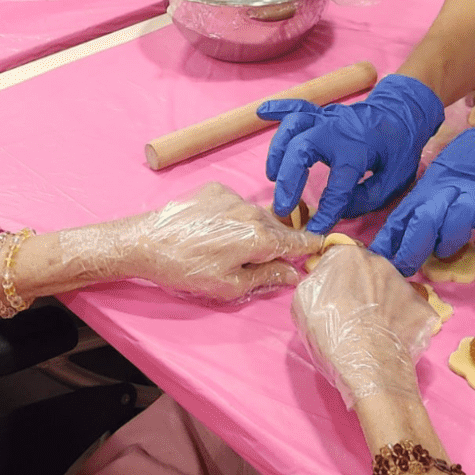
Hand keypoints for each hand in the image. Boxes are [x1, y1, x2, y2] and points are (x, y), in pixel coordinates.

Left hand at [60, 182, 321, 302]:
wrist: (146, 242)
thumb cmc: (187, 270)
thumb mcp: (229, 286)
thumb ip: (266, 278)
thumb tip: (292, 274)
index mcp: (259, 237)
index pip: (297, 240)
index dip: (313, 244)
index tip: (327, 244)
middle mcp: (251, 211)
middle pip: (278, 227)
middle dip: (280, 241)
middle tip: (275, 258)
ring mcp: (233, 196)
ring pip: (256, 215)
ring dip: (254, 229)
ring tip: (233, 248)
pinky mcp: (214, 189)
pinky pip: (235, 204)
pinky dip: (233, 217)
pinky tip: (216, 232)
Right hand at [264, 74, 443, 231]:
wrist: (404, 113)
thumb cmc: (399, 149)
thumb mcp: (394, 181)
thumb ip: (366, 198)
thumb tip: (339, 210)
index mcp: (358, 150)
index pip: (338, 187)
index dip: (325, 211)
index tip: (314, 231)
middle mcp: (337, 131)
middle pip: (301, 150)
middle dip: (288, 180)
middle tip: (282, 207)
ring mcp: (327, 118)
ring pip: (293, 127)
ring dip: (277, 151)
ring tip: (272, 176)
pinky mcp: (322, 113)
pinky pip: (296, 106)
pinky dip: (277, 108)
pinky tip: (261, 112)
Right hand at [291, 242, 434, 405]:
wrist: (370, 367)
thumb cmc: (331, 334)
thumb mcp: (303, 302)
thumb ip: (314, 280)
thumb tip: (325, 280)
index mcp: (347, 256)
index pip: (337, 259)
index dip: (333, 280)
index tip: (331, 299)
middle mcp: (379, 261)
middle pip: (365, 270)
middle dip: (359, 286)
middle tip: (352, 314)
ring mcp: (405, 283)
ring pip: (388, 288)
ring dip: (381, 301)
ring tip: (372, 328)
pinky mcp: (422, 306)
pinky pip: (407, 308)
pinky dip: (401, 319)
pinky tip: (391, 336)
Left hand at [371, 90, 474, 274]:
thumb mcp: (448, 173)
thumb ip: (428, 201)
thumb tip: (398, 234)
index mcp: (437, 182)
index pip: (408, 211)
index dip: (392, 237)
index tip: (377, 258)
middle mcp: (457, 186)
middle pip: (429, 216)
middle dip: (413, 245)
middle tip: (403, 268)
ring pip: (461, 216)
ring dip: (449, 238)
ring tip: (444, 252)